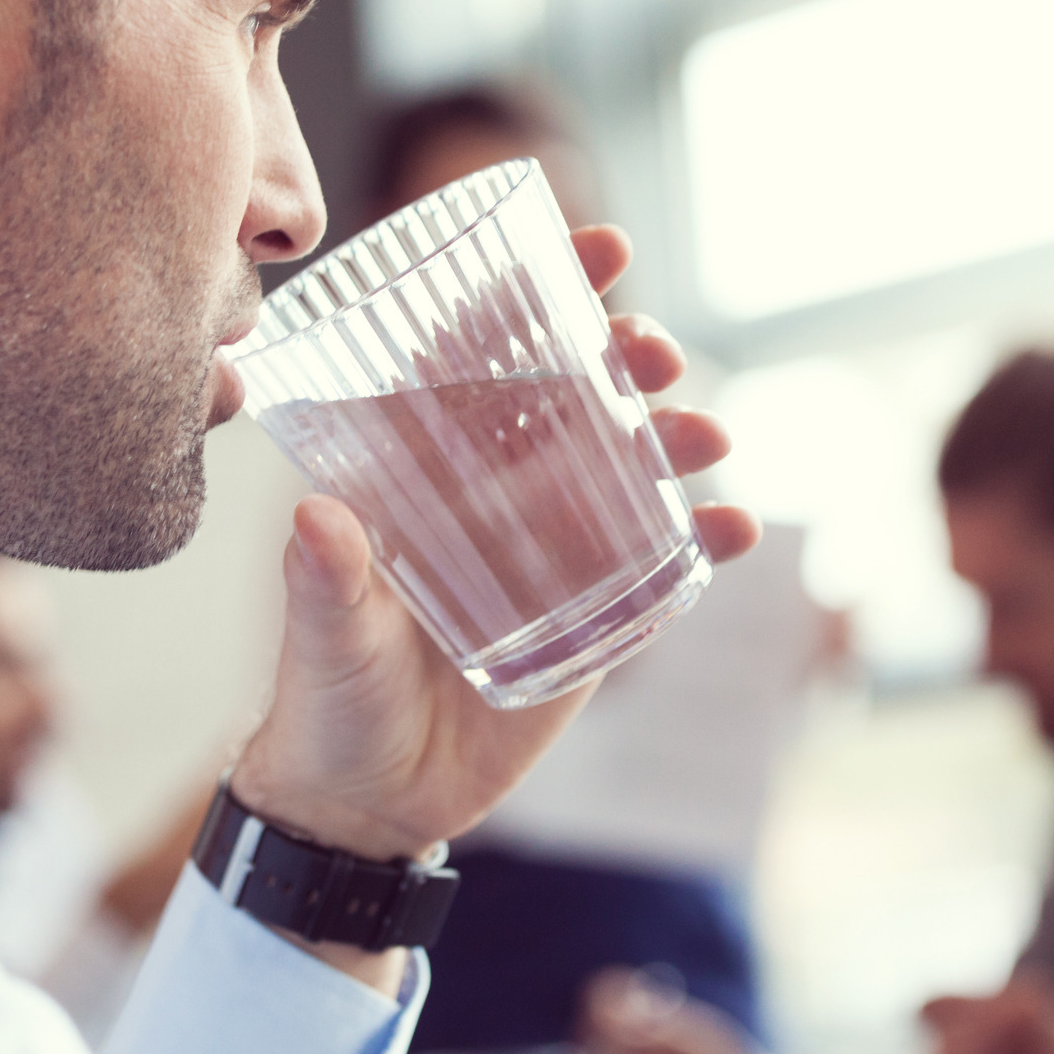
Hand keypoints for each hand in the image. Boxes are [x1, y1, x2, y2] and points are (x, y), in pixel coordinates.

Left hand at [228, 227, 755, 977]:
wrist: (373, 804)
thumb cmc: (328, 704)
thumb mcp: (327, 641)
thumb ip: (326, 585)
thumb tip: (316, 520)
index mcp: (424, 470)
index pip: (484, 355)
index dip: (541, 291)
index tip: (601, 248)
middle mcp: (493, 493)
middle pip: (572, 395)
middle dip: (625, 357)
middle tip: (656, 352)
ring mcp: (552, 548)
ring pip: (628, 465)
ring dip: (675, 438)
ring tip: (708, 439)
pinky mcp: (596, 612)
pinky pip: (662, 562)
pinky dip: (704, 540)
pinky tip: (738, 529)